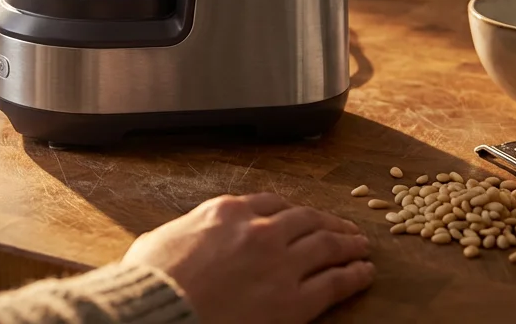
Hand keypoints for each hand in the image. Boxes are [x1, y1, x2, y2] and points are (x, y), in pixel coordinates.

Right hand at [123, 193, 374, 323]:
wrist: (160, 312)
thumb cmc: (151, 282)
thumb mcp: (158, 241)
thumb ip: (184, 233)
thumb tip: (178, 240)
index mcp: (226, 212)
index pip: (269, 203)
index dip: (289, 210)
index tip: (299, 215)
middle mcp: (260, 230)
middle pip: (306, 219)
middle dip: (328, 222)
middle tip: (343, 228)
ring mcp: (280, 264)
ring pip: (327, 245)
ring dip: (349, 243)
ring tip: (362, 246)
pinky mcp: (293, 300)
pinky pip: (335, 282)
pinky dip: (354, 274)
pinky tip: (364, 272)